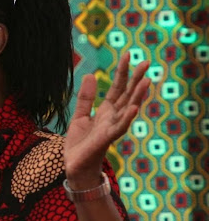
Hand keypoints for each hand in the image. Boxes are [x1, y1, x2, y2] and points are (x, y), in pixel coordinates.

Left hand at [64, 52, 150, 188]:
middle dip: (135, 79)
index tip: (128, 54)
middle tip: (146, 62)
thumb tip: (90, 75)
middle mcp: (113, 117)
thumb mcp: (80, 116)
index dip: (123, 72)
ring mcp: (111, 128)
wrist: (74, 166)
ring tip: (146, 81)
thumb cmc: (79, 143)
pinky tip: (133, 107)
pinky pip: (119, 128)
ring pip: (127, 109)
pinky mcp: (106, 139)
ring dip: (137, 96)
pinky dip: (126, 118)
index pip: (117, 88)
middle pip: (127, 95)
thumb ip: (86, 97)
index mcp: (106, 111)